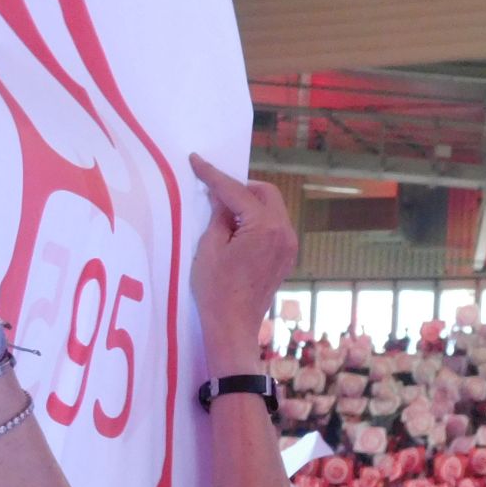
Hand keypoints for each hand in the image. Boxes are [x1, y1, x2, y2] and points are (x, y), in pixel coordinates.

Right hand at [190, 154, 297, 378]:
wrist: (234, 325)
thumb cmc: (216, 289)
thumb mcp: (210, 245)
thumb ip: (219, 215)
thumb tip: (221, 197)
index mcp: (265, 228)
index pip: (237, 191)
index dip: (214, 175)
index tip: (196, 161)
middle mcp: (284, 234)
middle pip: (265, 193)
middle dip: (240, 186)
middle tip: (213, 187)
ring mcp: (289, 246)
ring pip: (272, 208)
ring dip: (249, 202)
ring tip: (222, 209)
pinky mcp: (286, 257)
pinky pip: (273, 226)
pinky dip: (257, 218)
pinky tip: (235, 225)